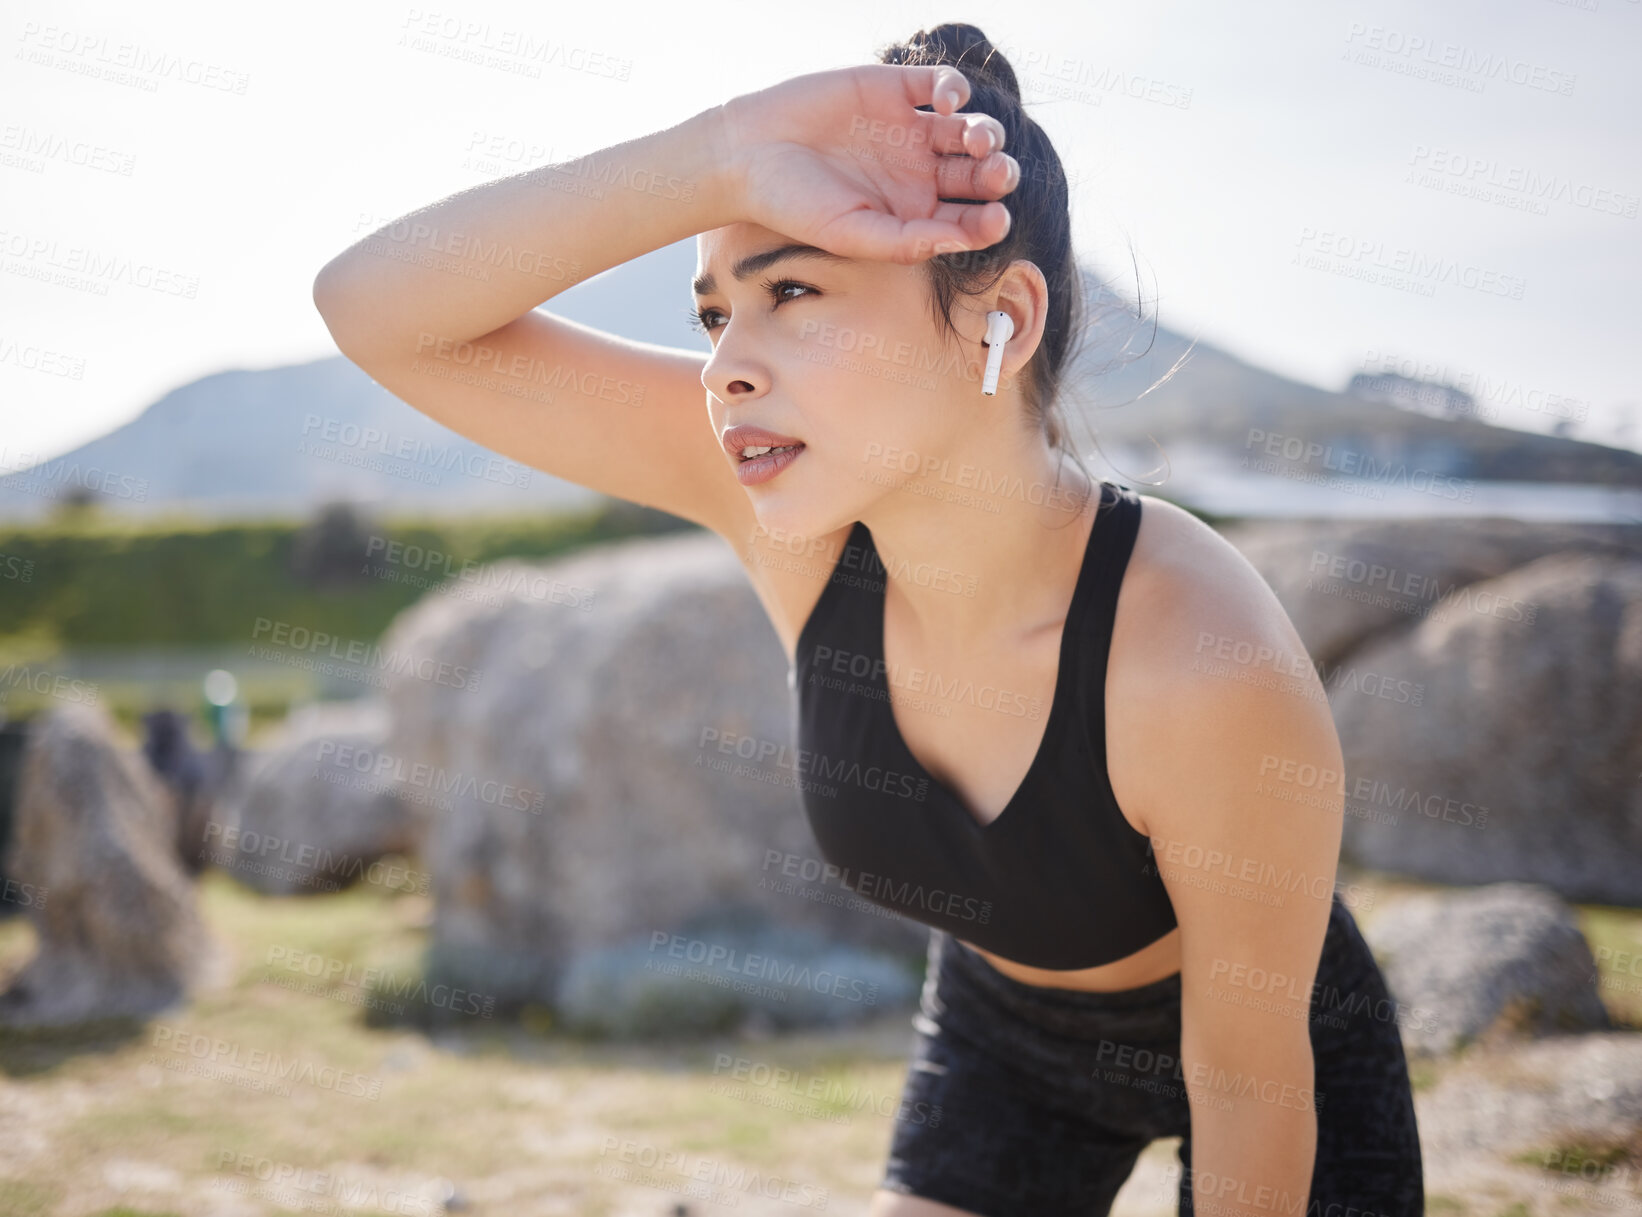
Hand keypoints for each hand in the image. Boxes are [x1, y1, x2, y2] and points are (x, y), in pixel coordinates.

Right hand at [712, 64, 1018, 263]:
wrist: (748, 154)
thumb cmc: (795, 206)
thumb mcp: (851, 235)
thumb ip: (907, 242)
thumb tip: (963, 243)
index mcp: (915, 214)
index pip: (968, 219)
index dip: (989, 221)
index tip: (997, 220)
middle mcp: (920, 173)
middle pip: (979, 173)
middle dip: (997, 173)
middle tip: (997, 173)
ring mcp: (911, 130)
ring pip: (970, 129)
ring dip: (986, 134)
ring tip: (976, 140)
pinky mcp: (896, 89)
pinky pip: (941, 85)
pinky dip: (955, 90)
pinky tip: (947, 104)